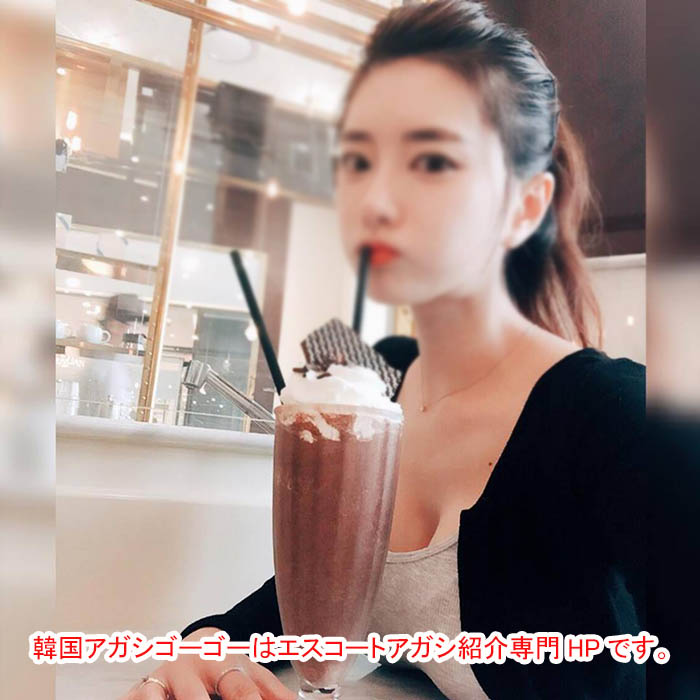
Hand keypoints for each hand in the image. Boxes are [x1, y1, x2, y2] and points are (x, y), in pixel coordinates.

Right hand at [119, 627, 295, 699]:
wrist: (196, 644)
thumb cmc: (227, 666)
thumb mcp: (254, 674)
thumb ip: (274, 693)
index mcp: (223, 662)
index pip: (239, 689)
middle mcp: (190, 669)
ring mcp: (162, 679)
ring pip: (158, 699)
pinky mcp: (138, 690)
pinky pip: (136, 698)